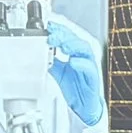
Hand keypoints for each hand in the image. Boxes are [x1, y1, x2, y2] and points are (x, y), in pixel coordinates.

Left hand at [46, 11, 105, 126]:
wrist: (83, 105)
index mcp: (75, 53)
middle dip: (63, 35)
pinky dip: (81, 63)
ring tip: (62, 46)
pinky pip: (89, 68)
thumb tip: (38, 53)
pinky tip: (73, 62)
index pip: (68, 36)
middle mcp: (83, 57)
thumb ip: (51, 61)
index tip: (48, 26)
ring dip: (73, 45)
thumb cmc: (75, 88)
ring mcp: (89, 66)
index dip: (59, 29)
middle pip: (75, 40)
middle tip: (52, 36)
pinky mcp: (93, 77)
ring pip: (84, 50)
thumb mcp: (58, 71)